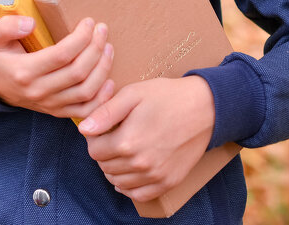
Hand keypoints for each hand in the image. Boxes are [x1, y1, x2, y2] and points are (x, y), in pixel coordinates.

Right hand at [0, 15, 115, 119]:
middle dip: (96, 48)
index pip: (61, 55)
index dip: (80, 38)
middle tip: (102, 30)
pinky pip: (86, 110)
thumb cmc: (0, 57)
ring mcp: (50, 105)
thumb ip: (6, 27)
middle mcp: (39, 91)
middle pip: (78, 72)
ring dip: (103, 68)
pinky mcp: (59, 112)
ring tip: (108, 47)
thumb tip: (30, 24)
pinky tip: (110, 79)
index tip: (89, 22)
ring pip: (86, 91)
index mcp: (24, 71)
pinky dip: (102, 97)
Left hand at [77, 76, 214, 202]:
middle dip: (104, 151)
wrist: (205, 107)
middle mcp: (140, 164)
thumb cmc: (166, 96)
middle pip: (105, 166)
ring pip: (118, 181)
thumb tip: (84, 130)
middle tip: (114, 135)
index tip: (104, 127)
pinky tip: (131, 169)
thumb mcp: (132, 94)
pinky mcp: (168, 182)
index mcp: (128, 142)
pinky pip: (138, 194)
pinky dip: (129, 185)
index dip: (94, 138)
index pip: (94, 150)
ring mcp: (155, 176)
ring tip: (123, 149)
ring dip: (115, 167)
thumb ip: (105, 112)